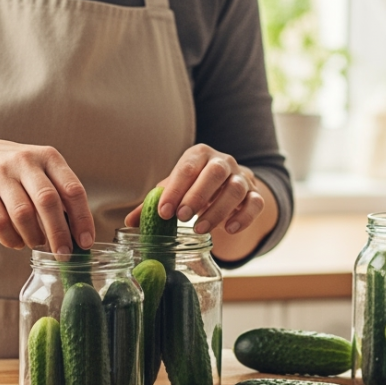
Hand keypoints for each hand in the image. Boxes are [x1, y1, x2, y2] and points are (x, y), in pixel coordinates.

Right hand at [0, 137, 93, 252]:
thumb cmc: (17, 170)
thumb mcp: (42, 170)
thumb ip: (60, 194)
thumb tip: (78, 234)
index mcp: (49, 157)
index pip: (72, 189)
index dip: (82, 218)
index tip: (85, 242)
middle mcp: (26, 162)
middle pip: (48, 201)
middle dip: (59, 233)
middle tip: (64, 253)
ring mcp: (1, 174)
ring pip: (22, 213)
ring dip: (34, 236)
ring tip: (37, 243)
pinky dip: (11, 238)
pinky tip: (18, 242)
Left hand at [122, 144, 265, 235]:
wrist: (226, 187)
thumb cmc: (194, 187)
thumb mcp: (175, 190)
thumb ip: (154, 204)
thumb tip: (130, 223)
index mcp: (200, 155)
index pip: (187, 167)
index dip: (175, 189)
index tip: (163, 212)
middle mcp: (223, 162)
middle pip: (215, 172)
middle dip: (198, 195)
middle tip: (182, 217)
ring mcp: (242, 177)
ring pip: (236, 189)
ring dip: (218, 210)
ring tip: (200, 229)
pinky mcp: (255, 194)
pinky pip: (256, 203)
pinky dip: (244, 217)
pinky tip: (229, 229)